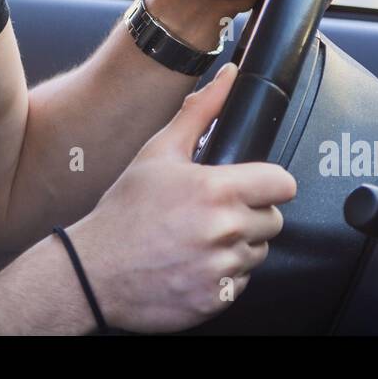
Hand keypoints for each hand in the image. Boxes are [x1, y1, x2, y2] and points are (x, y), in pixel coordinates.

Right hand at [65, 63, 296, 332]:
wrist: (94, 271)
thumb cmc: (124, 212)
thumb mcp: (159, 152)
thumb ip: (200, 111)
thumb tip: (229, 78)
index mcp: (218, 190)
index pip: (283, 185)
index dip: (268, 183)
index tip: (251, 185)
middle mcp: (226, 231)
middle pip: (273, 220)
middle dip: (250, 214)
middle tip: (212, 212)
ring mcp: (223, 269)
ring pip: (257, 253)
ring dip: (236, 246)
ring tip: (198, 238)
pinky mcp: (218, 300)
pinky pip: (240, 283)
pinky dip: (223, 276)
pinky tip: (193, 263)